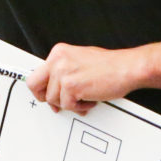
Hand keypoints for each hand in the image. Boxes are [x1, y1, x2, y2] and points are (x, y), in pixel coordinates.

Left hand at [25, 43, 139, 112]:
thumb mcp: (80, 60)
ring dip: (69, 103)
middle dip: (45, 97)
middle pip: (34, 85)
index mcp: (58, 52)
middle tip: (58, 103)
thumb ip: (65, 69)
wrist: (127, 68)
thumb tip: (54, 85)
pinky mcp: (71, 86)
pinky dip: (79, 107)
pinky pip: (67, 105)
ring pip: (52, 99)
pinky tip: (90, 100)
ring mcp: (63, 73)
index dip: (43, 88)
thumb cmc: (110, 65)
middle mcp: (57, 60)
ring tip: (84, 98)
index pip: (37, 73)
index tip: (47, 94)